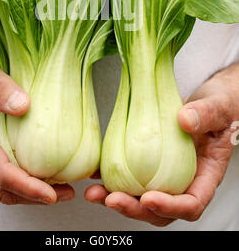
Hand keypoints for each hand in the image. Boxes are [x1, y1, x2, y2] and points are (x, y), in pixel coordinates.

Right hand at [0, 58, 74, 204]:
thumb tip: (24, 106)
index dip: (25, 186)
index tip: (50, 193)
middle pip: (2, 188)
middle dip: (34, 196)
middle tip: (66, 193)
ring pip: (1, 190)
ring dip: (30, 194)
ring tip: (61, 190)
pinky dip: (21, 186)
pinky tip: (43, 179)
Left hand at [85, 63, 238, 226]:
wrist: (209, 101)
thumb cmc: (219, 108)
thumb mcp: (218, 107)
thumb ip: (206, 114)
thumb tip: (185, 120)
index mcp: (205, 176)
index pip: (191, 204)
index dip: (170, 207)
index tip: (150, 198)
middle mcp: (183, 181)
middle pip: (160, 210)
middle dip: (134, 209)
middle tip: (112, 199)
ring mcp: (163, 175)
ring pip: (140, 198)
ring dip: (115, 199)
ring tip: (94, 193)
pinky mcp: (147, 162)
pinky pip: (128, 176)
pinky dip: (109, 177)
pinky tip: (93, 172)